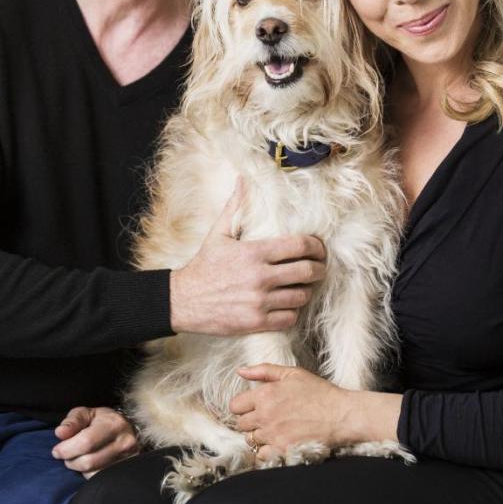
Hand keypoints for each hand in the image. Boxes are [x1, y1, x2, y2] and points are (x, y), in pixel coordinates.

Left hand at [52, 406, 139, 477]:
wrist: (127, 431)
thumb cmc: (102, 422)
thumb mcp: (86, 414)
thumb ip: (72, 421)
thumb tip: (60, 433)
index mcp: (113, 425)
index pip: (86, 442)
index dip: (67, 449)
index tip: (56, 451)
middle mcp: (124, 443)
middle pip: (88, 462)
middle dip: (71, 460)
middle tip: (68, 455)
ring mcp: (127, 460)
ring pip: (92, 474)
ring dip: (79, 469)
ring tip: (79, 458)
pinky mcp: (126, 473)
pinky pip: (99, 480)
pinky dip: (89, 474)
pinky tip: (90, 465)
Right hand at [169, 180, 325, 335]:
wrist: (183, 300)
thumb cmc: (204, 265)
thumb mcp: (218, 234)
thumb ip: (235, 207)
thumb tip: (242, 181)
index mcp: (254, 252)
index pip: (299, 246)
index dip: (316, 246)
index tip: (319, 248)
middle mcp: (260, 277)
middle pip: (307, 271)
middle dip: (319, 268)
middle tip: (319, 267)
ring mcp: (259, 301)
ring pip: (301, 296)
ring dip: (306, 290)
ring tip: (303, 286)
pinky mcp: (257, 322)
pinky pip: (290, 318)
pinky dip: (293, 311)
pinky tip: (288, 304)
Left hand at [230, 365, 403, 460]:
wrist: (341, 415)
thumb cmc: (319, 392)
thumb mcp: (292, 373)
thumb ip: (263, 371)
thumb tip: (240, 371)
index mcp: (265, 395)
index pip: (235, 406)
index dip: (243, 406)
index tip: (254, 407)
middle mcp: (265, 416)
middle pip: (240, 424)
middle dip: (250, 421)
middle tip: (266, 419)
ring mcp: (273, 435)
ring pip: (250, 440)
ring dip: (259, 436)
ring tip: (275, 431)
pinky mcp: (282, 450)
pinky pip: (261, 456)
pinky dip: (267, 451)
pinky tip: (278, 443)